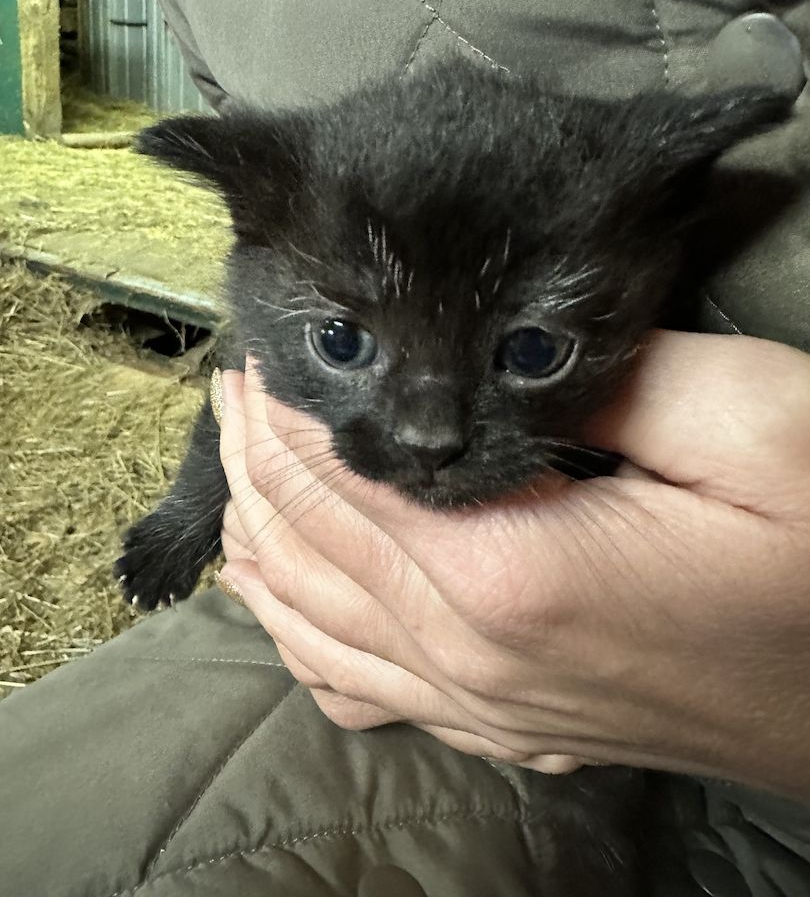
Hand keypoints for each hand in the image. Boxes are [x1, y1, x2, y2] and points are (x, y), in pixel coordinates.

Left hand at [217, 331, 809, 798]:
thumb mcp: (753, 431)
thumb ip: (610, 382)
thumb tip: (497, 363)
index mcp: (513, 572)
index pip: (339, 479)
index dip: (283, 411)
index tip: (257, 354)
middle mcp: (472, 656)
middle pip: (308, 544)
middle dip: (254, 457)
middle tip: (231, 387)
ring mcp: (481, 706)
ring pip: (311, 620)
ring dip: (260, 534)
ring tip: (238, 464)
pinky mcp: (503, 725)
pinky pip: (353, 685)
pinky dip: (297, 630)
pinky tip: (280, 595)